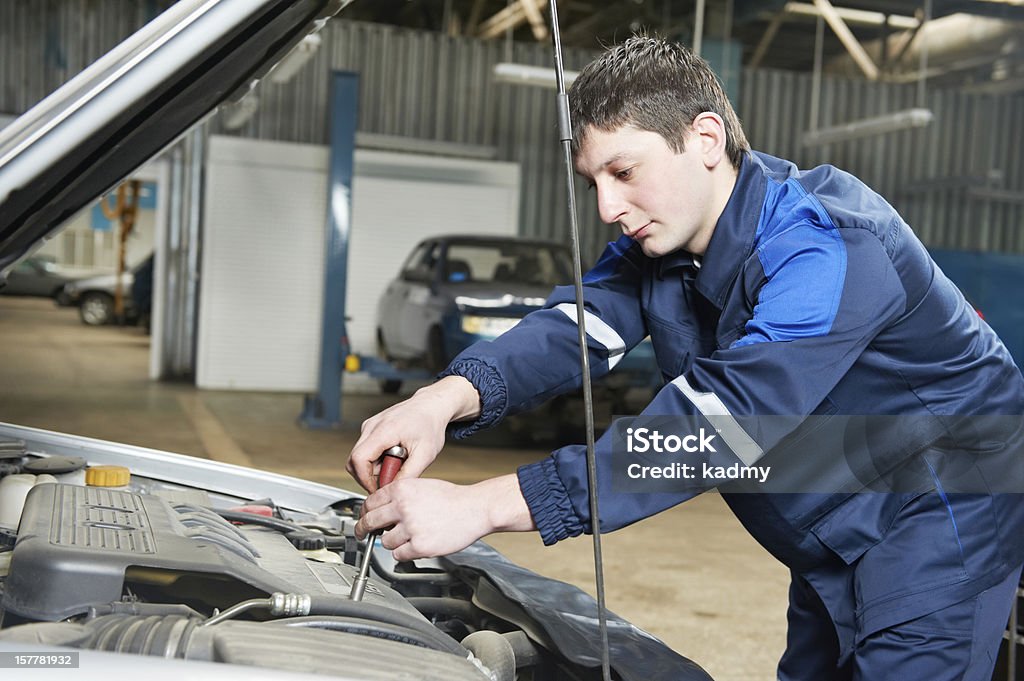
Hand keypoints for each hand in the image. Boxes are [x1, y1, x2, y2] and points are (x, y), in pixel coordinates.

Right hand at [347, 376, 480, 491]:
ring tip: (397, 463)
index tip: (378, 489)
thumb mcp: (425, 454)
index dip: (365, 480)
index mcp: (384, 430)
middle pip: (354, 460)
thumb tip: (392, 490)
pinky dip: (377, 459)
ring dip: (375, 468)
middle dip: (369, 476)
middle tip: (391, 477)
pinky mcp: (370, 428)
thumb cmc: (429, 425)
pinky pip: (365, 450)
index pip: (359, 459)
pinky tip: (394, 456)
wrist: (431, 407)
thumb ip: (408, 474)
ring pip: (359, 457)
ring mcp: (369, 426)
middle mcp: (371, 426)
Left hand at [355, 475, 535, 560]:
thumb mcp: (421, 485)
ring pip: (384, 541)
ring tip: (408, 536)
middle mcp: (403, 507)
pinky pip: (398, 555)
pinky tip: (416, 544)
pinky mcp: (420, 546)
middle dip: (364, 529)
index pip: (370, 502)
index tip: (363, 518)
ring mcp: (411, 527)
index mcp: (401, 489)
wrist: (475, 508)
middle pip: (370, 521)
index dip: (365, 512)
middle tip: (363, 533)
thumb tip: (379, 508)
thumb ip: (399, 495)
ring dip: (392, 542)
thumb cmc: (452, 498)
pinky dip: (404, 552)